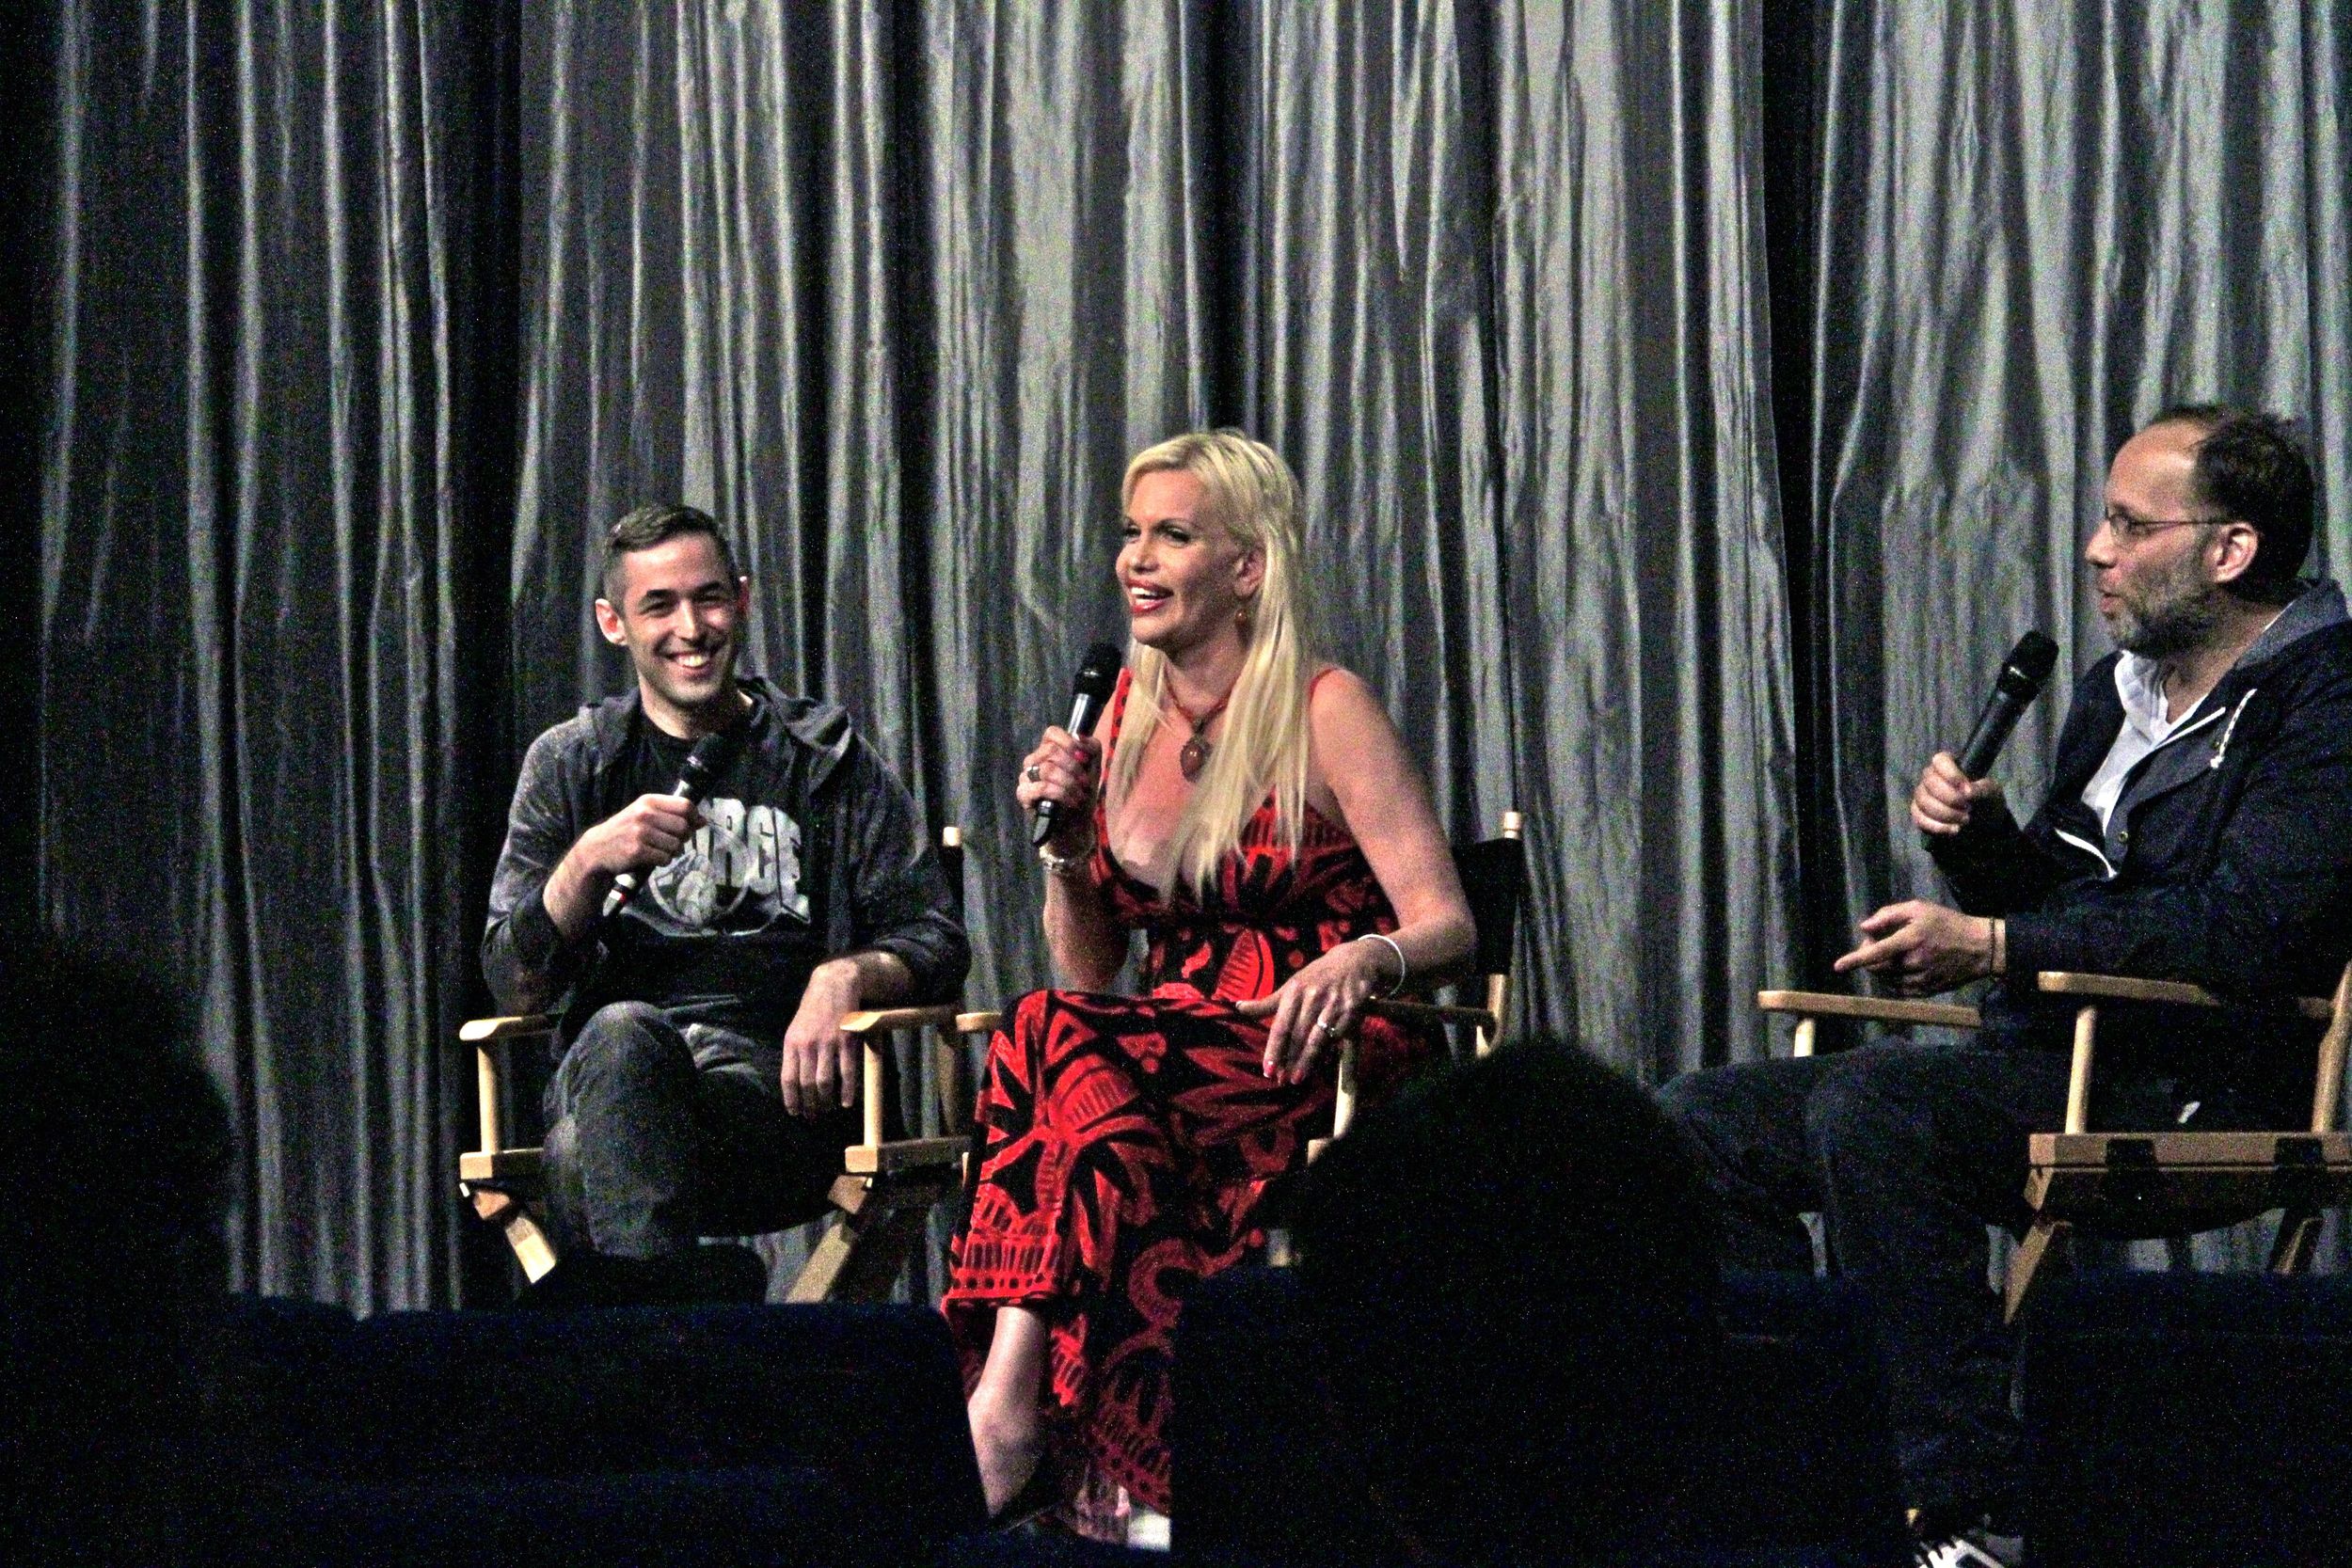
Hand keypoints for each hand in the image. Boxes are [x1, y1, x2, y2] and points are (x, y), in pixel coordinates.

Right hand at [570, 792, 703, 880]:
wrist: (597, 849)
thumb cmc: (625, 830)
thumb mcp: (644, 814)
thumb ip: (671, 814)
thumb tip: (702, 820)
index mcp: (649, 801)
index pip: (685, 805)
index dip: (694, 817)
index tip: (692, 826)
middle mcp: (645, 814)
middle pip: (684, 827)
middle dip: (683, 838)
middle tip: (673, 842)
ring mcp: (640, 832)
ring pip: (676, 845)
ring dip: (673, 852)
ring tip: (661, 850)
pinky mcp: (637, 851)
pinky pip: (665, 858)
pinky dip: (664, 861)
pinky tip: (653, 858)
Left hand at [781, 960, 861, 1116]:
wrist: (834, 984)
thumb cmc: (814, 1009)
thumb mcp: (796, 1028)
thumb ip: (795, 1052)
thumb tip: (794, 1081)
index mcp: (792, 1043)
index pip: (788, 1079)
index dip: (791, 1099)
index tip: (795, 1113)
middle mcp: (808, 1045)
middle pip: (806, 1084)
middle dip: (809, 1105)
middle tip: (813, 1117)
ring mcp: (828, 1044)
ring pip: (825, 1082)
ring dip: (826, 1101)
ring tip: (828, 1110)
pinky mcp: (846, 1041)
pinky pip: (846, 1072)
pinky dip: (847, 1090)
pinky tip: (847, 1102)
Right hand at [1017, 727, 1101, 850]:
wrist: (1076, 825)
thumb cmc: (1082, 795)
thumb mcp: (1094, 768)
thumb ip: (1092, 748)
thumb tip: (1080, 738)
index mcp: (1048, 751)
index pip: (1052, 733)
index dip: (1070, 743)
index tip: (1084, 759)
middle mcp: (1034, 761)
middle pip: (1050, 750)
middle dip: (1073, 767)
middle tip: (1084, 783)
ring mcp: (1026, 777)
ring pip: (1047, 769)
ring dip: (1069, 783)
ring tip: (1079, 795)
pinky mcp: (1023, 794)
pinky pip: (1041, 787)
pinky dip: (1061, 794)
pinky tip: (1071, 802)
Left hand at [1236, 941, 1391, 1085]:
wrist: (1354, 962)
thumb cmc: (1317, 978)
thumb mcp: (1291, 986)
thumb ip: (1267, 1003)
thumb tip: (1238, 1008)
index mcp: (1295, 991)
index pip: (1281, 1026)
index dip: (1274, 1049)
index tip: (1268, 1070)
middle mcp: (1313, 997)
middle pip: (1297, 1035)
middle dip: (1288, 1060)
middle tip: (1281, 1080)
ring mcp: (1333, 1004)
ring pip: (1318, 1038)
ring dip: (1307, 1061)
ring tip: (1297, 1078)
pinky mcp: (1352, 1010)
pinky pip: (1339, 1035)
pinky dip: (1331, 1050)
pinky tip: (1322, 1063)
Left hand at [1832, 900, 1995, 994]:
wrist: (1980, 947)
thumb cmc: (1947, 923)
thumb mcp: (1919, 908)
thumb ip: (1889, 915)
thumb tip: (1864, 927)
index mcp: (1911, 940)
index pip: (1876, 953)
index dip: (1854, 960)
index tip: (1837, 967)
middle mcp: (1915, 962)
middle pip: (1878, 968)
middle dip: (1870, 957)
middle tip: (1878, 943)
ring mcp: (1922, 979)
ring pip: (1888, 980)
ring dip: (1881, 969)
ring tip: (1894, 954)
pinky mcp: (1928, 990)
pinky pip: (1901, 990)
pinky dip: (1893, 981)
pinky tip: (1900, 969)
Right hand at [1912, 751, 2005, 836]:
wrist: (1983, 824)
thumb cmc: (1987, 801)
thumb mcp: (1992, 793)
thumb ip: (1982, 789)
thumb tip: (1967, 792)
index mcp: (1949, 765)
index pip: (1940, 760)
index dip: (1950, 773)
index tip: (1965, 788)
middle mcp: (1931, 777)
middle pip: (1930, 783)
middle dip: (1950, 798)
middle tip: (1968, 808)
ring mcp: (1923, 795)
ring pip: (1923, 801)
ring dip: (1945, 814)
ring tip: (1965, 820)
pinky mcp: (1919, 813)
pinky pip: (1919, 818)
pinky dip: (1937, 826)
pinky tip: (1954, 829)